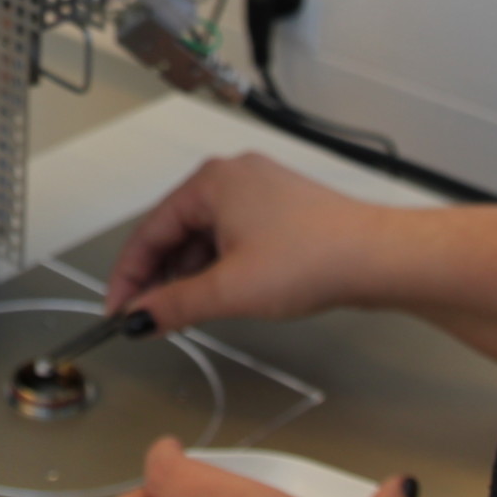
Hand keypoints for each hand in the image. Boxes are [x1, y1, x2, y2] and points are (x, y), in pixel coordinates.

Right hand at [105, 153, 380, 331]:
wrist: (378, 258)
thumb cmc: (317, 256)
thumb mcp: (229, 290)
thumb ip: (174, 305)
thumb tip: (140, 317)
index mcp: (212, 182)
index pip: (149, 231)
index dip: (128, 277)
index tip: (118, 309)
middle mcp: (233, 178)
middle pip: (175, 232)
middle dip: (159, 278)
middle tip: (148, 317)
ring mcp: (259, 194)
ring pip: (205, 238)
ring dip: (190, 276)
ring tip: (186, 313)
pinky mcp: (280, 213)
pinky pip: (232, 241)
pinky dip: (219, 269)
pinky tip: (220, 296)